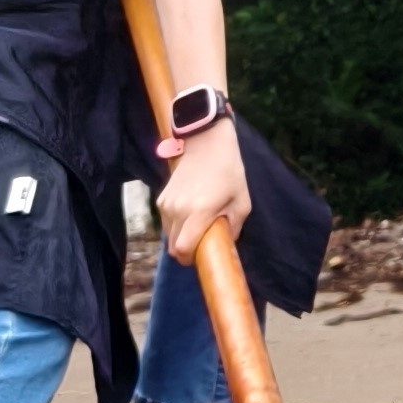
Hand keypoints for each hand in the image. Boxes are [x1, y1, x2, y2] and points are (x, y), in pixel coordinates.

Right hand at [156, 123, 250, 262]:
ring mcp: (166, 203)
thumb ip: (234, 227)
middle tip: (202, 242)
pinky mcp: (160, 198)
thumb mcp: (242, 201)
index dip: (190, 259)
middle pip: (173, 247)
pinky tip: (190, 213)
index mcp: (198, 212)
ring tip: (198, 225)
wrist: (206, 142)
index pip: (182, 249)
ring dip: (180, 237)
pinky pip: (165, 222)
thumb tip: (225, 244)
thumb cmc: (229, 171)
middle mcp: (177, 210)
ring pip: (168, 235)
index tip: (202, 256)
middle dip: (186, 251)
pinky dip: (175, 225)